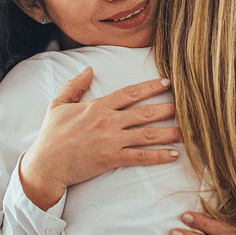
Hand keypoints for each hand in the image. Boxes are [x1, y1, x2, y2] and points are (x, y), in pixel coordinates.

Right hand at [20, 69, 180, 208]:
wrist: (46, 164)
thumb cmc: (50, 136)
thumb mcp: (58, 105)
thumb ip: (74, 86)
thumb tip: (88, 70)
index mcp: (97, 107)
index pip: (130, 93)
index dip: (150, 87)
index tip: (167, 83)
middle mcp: (108, 121)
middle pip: (145, 112)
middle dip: (169, 108)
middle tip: (189, 106)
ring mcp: (111, 141)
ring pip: (148, 134)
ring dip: (170, 132)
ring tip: (190, 131)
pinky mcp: (112, 159)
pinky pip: (140, 157)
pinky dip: (159, 156)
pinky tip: (174, 154)